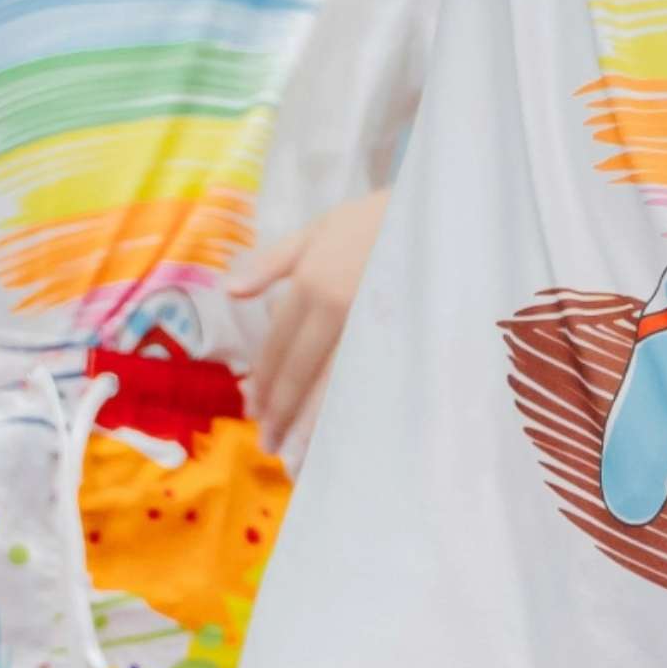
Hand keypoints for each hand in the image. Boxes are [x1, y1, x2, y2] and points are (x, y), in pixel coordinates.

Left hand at [245, 191, 383, 454]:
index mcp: (312, 284)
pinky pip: (370, 380)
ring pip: (334, 384)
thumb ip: (270, 264)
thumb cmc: (373, 219)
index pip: (279, 345)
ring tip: (297, 456)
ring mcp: (372, 324)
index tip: (253, 409)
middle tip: (268, 444)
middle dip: (281, 410)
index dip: (264, 380)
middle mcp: (337, 309)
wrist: (437, 211)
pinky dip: (352, 409)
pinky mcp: (403, 336)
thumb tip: (229, 291)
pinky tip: (344, 433)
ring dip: (311, 422)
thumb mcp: (317, 230)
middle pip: (301, 370)